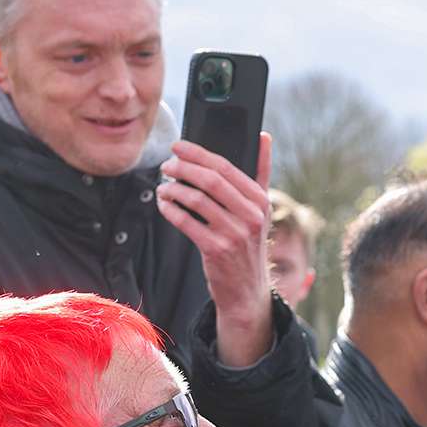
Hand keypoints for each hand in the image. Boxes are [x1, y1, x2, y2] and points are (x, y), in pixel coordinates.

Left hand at [156, 133, 274, 366]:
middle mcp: (251, 217)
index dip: (198, 153)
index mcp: (261, 201)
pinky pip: (185, 221)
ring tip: (163, 186)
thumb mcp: (261, 210)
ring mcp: (234, 234)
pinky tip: (164, 204)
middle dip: (182, 168)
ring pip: (195, 200)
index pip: (226, 167)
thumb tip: (264, 137)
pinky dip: (170, 209)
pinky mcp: (216, 250)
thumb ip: (262, 173)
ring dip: (173, 189)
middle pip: (210, 180)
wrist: (247, 290)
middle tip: (166, 166)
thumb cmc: (248, 244)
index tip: (178, 147)